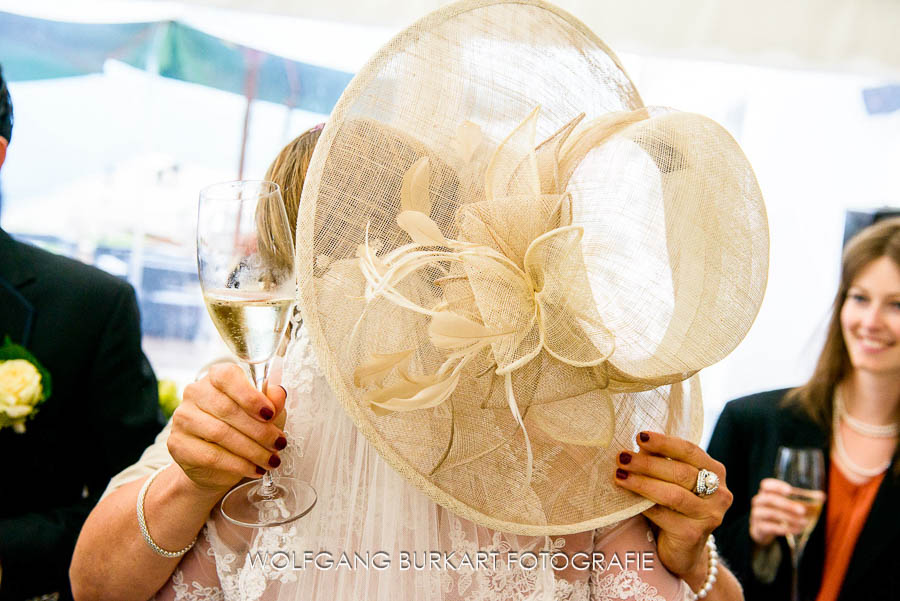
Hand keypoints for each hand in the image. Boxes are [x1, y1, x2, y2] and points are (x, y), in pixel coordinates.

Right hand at [168, 363, 287, 494]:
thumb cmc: (244, 429)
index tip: (270, 414)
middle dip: (259, 430)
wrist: (217, 464)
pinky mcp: (178, 444)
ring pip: (220, 433)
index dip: (250, 395)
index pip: (227, 377)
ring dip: (252, 450)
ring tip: (271, 460)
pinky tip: (255, 469)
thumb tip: (278, 394)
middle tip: (279, 444)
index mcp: (216, 377)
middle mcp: (195, 393)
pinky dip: (238, 465)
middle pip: (228, 409)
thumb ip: (272, 401)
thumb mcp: (265, 413)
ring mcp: (183, 418)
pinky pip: (211, 456)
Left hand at [613, 431, 732, 585]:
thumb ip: (662, 462)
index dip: (664, 442)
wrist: (684, 551)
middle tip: (622, 457)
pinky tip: (627, 499)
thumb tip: (639, 444)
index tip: (640, 436)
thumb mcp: (672, 481)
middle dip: (648, 463)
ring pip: (672, 494)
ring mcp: (709, 516)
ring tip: (619, 475)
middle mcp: (719, 493)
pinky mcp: (693, 534)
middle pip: (681, 472)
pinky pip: (663, 515)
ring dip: (642, 483)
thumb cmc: (675, 507)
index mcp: (715, 472)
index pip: (690, 451)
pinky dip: (643, 505)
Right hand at [749, 478, 807, 545]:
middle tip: (802, 510)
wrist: (763, 529)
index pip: (766, 485)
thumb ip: (803, 499)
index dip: (777, 486)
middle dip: (787, 504)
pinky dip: (784, 529)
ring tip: (804, 522)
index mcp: (765, 492)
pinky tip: (797, 530)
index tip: (790, 490)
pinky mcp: (758, 528)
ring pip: (771, 514)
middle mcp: (758, 501)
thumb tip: (822, 496)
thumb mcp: (787, 503)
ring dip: (789, 518)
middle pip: (770, 499)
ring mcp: (757, 514)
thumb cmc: (778, 511)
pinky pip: (770, 527)